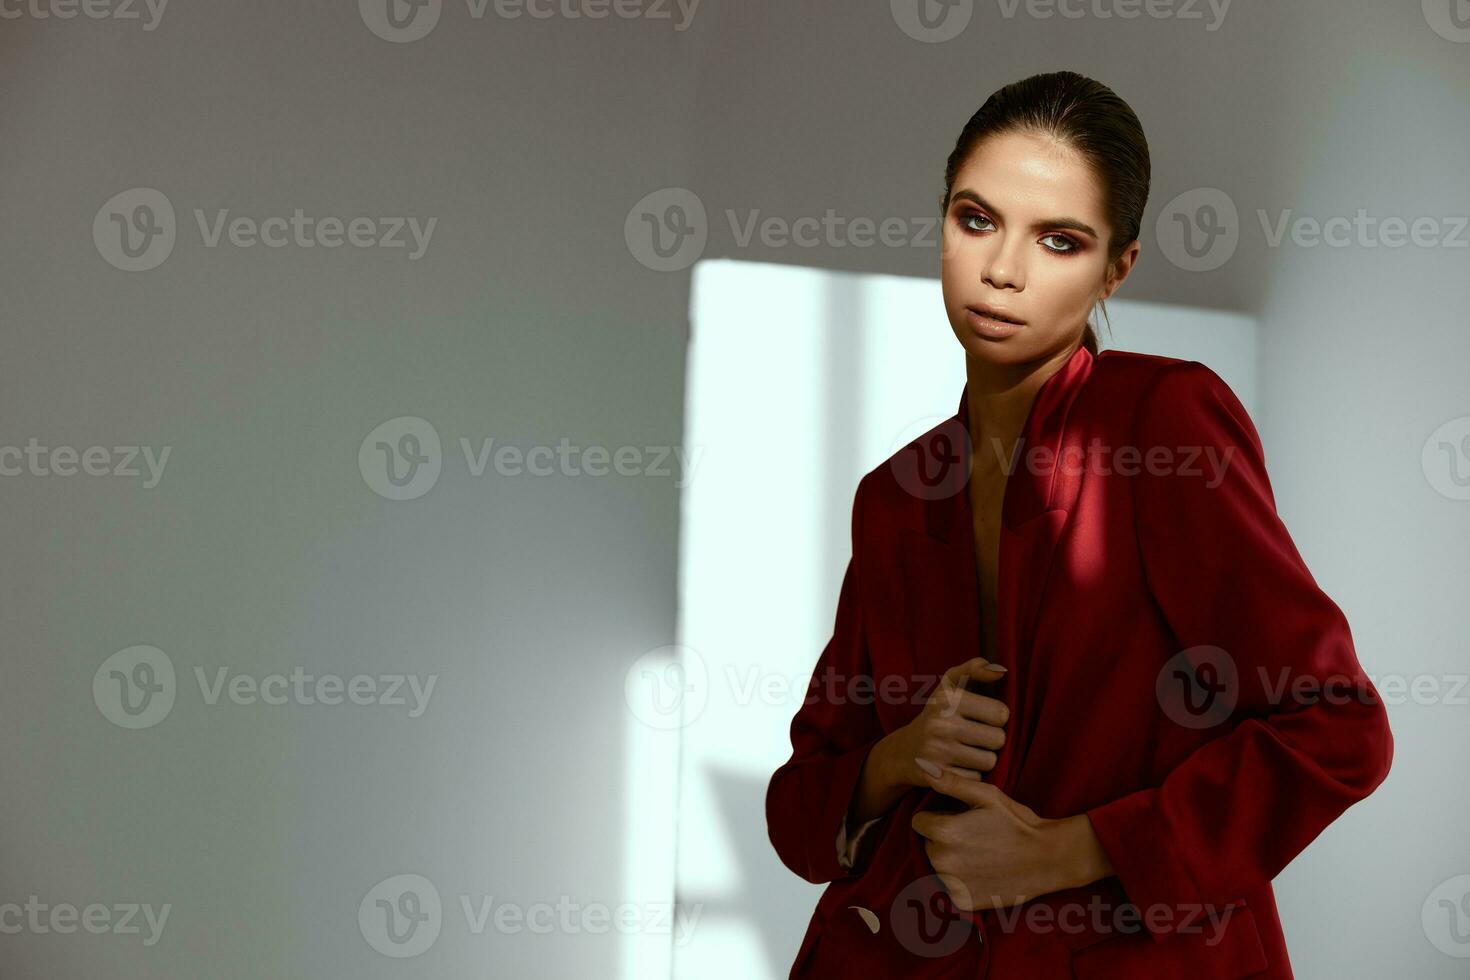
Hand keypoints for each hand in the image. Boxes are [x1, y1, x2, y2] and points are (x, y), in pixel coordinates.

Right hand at [882, 657, 1008, 785]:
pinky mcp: (938, 777)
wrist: (902, 752)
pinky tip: (961, 769)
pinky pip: (976, 780)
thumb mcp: (948, 686)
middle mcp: (941, 724)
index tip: (981, 718)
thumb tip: (1001, 670)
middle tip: (974, 738)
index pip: (1001, 713)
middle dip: (991, 741)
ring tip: (966, 753)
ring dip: (983, 760)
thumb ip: (974, 669)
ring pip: (989, 762)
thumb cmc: (936, 715)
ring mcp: (938, 752)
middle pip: (998, 739)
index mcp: (947, 699)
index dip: (995, 718)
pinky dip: (973, 777)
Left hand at [910, 765, 1083, 910]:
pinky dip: (961, 882)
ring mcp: (951, 884)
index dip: (938, 817)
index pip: (919, 822)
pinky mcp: (962, 902)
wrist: (1047, 859)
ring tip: (980, 854)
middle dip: (943, 839)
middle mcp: (942, 861)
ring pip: (937, 866)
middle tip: (973, 836)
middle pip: (928, 844)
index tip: (959, 819)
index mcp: (943, 831)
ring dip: (951, 860)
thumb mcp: (986, 795)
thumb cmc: (1016, 822)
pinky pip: (950, 888)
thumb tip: (923, 765)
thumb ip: (951, 782)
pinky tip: (982, 873)